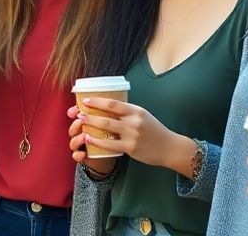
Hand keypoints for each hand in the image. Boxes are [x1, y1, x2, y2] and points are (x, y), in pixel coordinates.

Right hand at [67, 104, 116, 177]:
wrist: (114, 152)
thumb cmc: (117, 134)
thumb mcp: (115, 121)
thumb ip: (112, 112)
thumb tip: (115, 98)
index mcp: (86, 121)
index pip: (76, 114)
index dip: (74, 110)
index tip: (77, 108)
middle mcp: (80, 133)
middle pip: (73, 128)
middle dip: (76, 124)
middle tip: (82, 120)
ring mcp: (81, 145)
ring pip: (73, 141)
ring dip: (77, 139)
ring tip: (84, 137)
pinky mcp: (84, 156)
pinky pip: (76, 156)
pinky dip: (78, 155)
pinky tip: (83, 154)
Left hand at [75, 97, 192, 173]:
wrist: (169, 147)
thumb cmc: (154, 130)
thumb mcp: (143, 115)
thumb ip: (128, 112)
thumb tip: (108, 106)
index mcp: (136, 110)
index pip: (113, 103)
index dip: (97, 101)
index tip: (85, 100)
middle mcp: (133, 121)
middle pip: (106, 115)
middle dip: (90, 114)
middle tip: (78, 113)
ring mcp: (132, 135)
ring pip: (106, 128)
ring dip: (91, 125)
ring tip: (80, 124)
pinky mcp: (130, 148)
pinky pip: (110, 144)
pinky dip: (97, 141)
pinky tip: (89, 138)